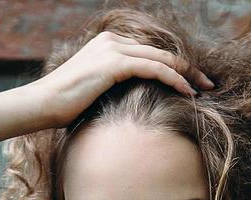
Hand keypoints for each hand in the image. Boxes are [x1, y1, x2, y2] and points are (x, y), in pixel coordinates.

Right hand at [0, 32, 214, 146]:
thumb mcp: (94, 91)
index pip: (151, 52)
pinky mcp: (115, 63)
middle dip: (188, 68)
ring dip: (187, 74)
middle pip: (162, 52)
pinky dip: (174, 79)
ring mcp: (114, 50)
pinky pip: (155, 68)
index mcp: (109, 44)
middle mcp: (113, 41)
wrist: (41, 104)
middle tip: (208, 84)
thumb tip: (136, 102)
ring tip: (203, 90)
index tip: (193, 83)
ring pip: (163, 58)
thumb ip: (116, 87)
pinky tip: (187, 93)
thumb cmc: (63, 107)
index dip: (176, 66)